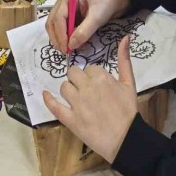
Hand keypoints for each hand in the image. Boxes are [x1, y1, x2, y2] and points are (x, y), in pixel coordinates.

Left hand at [43, 36, 137, 162]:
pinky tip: (45, 94)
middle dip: (78, 79)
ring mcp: (76, 104)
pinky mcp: (70, 119)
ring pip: (64, 87)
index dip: (93, 75)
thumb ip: (125, 60)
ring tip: (77, 97)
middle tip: (86, 90)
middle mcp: (86, 88)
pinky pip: (54, 106)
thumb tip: (125, 37)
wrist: (125, 139)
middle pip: (73, 73)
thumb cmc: (128, 111)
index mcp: (101, 78)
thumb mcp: (130, 83)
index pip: (90, 68)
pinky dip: (48, 99)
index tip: (98, 84)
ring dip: (69, 89)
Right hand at [46, 0, 129, 52]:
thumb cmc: (107, 3)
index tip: (66, 47)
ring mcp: (65, 11)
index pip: (58, 17)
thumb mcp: (97, 17)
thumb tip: (71, 45)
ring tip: (71, 49)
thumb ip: (84, 31)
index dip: (60, 33)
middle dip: (58, 38)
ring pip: (55, 28)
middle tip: (66, 51)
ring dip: (61, 40)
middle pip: (52, 23)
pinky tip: (76, 45)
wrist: (116, 1)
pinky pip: (64, 31)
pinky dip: (67, 39)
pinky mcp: (70, 19)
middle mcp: (63, 4)